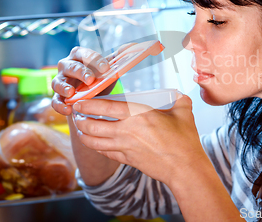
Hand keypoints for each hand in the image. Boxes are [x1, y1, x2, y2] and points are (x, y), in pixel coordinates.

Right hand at [51, 44, 134, 115]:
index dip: (95, 60)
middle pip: (71, 67)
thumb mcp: (107, 68)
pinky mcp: (57, 97)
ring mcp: (60, 81)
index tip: (106, 68)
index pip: (85, 54)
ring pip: (58, 82)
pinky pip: (55, 101)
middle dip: (81, 72)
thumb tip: (132, 46)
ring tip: (71, 93)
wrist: (90, 95)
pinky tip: (68, 109)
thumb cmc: (98, 77)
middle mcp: (67, 66)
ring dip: (64, 87)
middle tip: (91, 79)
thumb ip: (117, 58)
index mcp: (79, 56)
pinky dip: (60, 105)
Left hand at [72, 94, 208, 186]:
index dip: (89, 104)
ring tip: (81, 128)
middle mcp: (127, 131)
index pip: (106, 106)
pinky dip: (95, 146)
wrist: (184, 168)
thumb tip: (177, 94)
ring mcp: (125, 147)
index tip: (80, 101)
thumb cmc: (185, 140)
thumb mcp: (184, 112)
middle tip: (76, 114)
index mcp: (139, 115)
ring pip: (94, 141)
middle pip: (94, 124)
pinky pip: (104, 152)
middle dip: (80, 119)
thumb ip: (178, 99)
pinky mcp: (127, 160)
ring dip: (84, 134)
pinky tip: (94, 142)